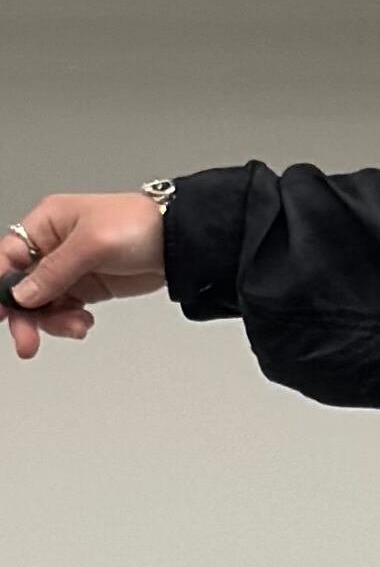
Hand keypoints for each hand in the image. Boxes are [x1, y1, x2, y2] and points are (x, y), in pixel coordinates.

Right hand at [5, 191, 168, 360]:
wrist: (176, 242)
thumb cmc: (136, 225)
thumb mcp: (91, 244)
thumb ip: (54, 271)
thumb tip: (23, 294)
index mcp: (46, 224)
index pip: (9, 256)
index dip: (2, 285)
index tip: (2, 312)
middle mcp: (53, 247)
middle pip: (23, 287)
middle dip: (25, 315)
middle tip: (27, 342)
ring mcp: (70, 270)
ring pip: (44, 304)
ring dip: (54, 322)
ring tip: (77, 327)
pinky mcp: (88, 288)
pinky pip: (66, 311)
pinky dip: (71, 322)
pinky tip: (84, 323)